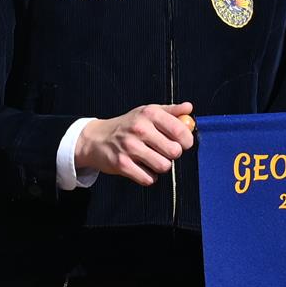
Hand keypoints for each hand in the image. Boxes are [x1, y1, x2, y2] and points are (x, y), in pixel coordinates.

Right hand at [76, 103, 195, 184]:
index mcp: (149, 114)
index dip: (187, 141)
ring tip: (153, 159)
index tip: (183, 143)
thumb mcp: (147, 112)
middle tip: (164, 151)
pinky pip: (148, 178)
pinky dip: (149, 176)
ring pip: (163, 166)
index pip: (180, 130)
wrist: (97, 139)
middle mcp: (140, 129)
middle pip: (174, 151)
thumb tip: (189, 108)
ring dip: (161, 166)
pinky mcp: (122, 164)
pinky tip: (142, 168)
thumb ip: (171, 111)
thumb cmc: (128, 125)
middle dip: (173, 154)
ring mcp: (130, 147)